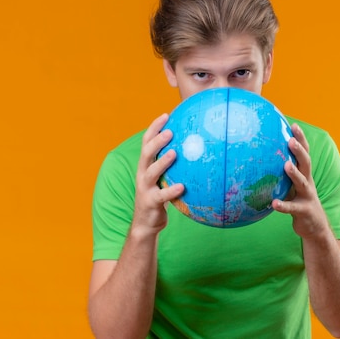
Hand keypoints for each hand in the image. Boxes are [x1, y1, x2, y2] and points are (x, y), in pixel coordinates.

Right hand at [132, 113, 183, 235]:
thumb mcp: (164, 178)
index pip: (147, 141)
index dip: (154, 127)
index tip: (166, 115)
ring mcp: (145, 189)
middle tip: (170, 131)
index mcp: (145, 165)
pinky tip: (183, 187)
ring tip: (175, 153)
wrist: (145, 224)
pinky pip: (161, 196)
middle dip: (157, 141)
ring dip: (162, 162)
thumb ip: (174, 165)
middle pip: (146, 153)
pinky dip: (171, 191)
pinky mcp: (150, 203)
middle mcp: (142, 174)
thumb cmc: (160, 197)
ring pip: (151, 172)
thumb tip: (197, 149)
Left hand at [272, 123, 329, 238]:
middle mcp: (308, 183)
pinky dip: (284, 205)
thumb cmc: (299, 202)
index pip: (304, 153)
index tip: (293, 125)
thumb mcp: (292, 187)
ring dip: (295, 174)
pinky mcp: (304, 212)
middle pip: (306, 163)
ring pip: (303, 183)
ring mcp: (308, 197)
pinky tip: (273, 203)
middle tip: (291, 140)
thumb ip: (281, 175)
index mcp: (305, 175)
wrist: (316, 228)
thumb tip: (260, 160)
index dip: (301, 139)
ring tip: (286, 165)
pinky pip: (293, 208)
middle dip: (300, 151)